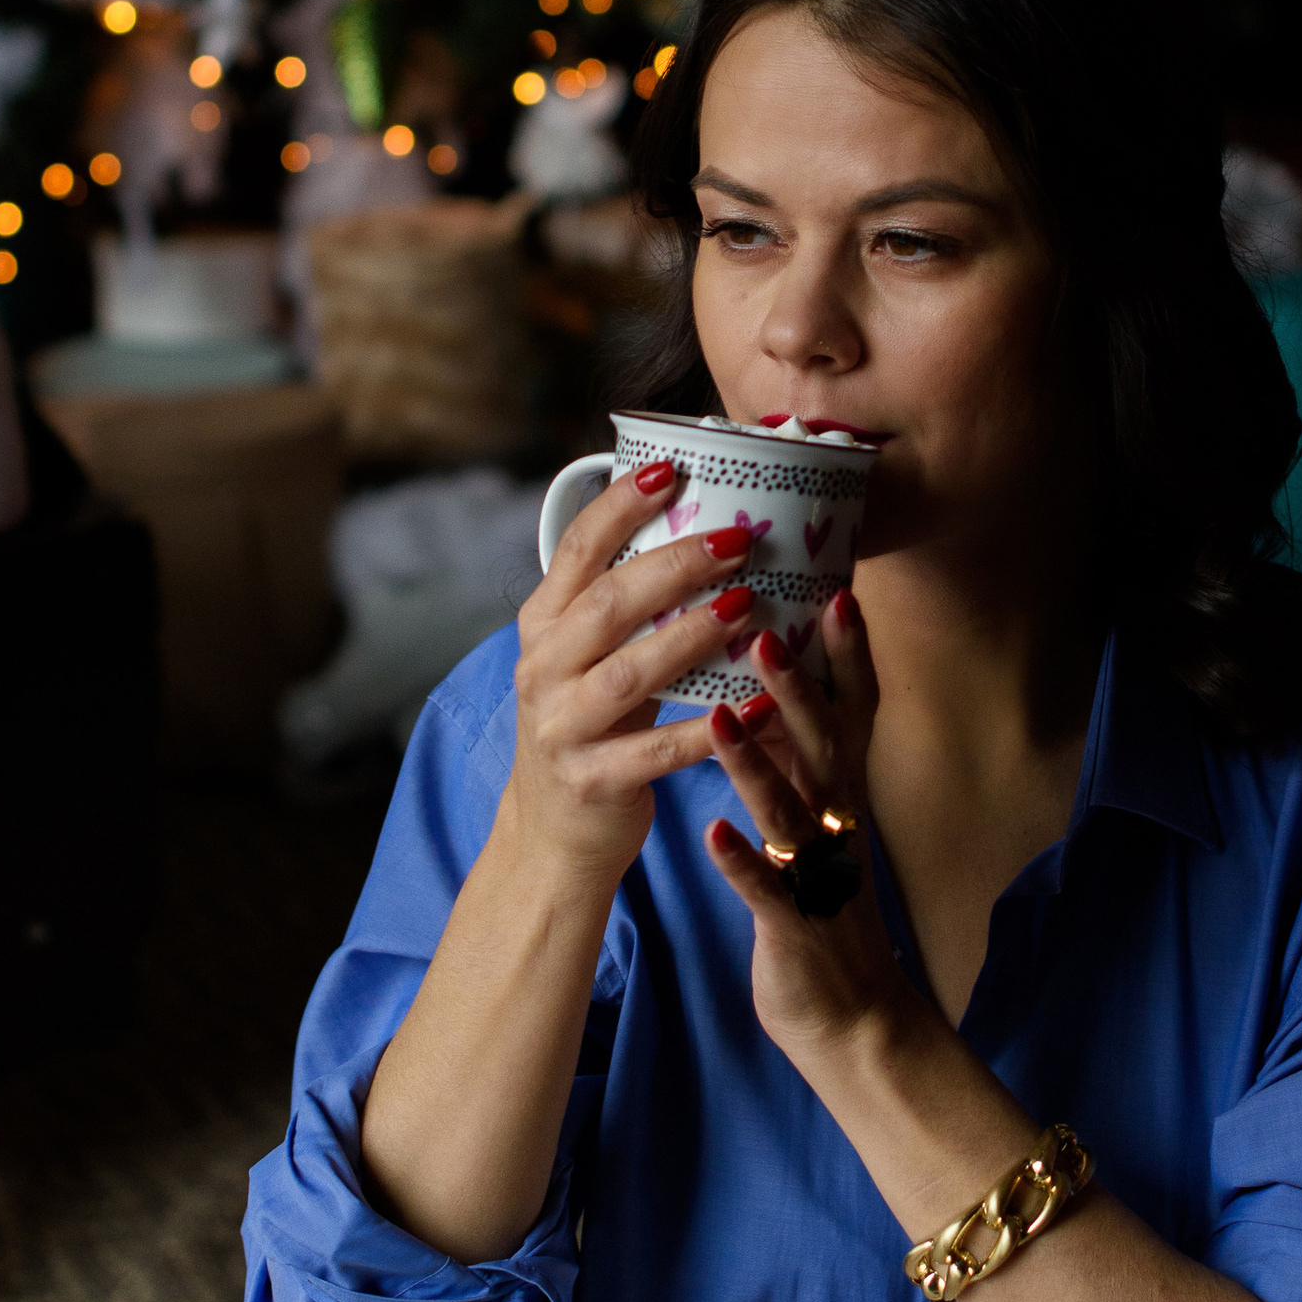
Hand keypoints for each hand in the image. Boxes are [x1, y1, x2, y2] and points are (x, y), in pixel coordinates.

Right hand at [503, 459, 750, 891]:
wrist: (553, 832)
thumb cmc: (590, 726)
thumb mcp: (584, 657)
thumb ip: (623, 603)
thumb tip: (699, 524)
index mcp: (543, 627)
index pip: (574, 551)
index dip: (619, 507)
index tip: (672, 469)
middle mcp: (542, 670)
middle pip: (607, 603)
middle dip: (673, 565)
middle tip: (738, 540)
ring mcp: (561, 727)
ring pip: (629, 673)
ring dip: (692, 637)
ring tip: (751, 605)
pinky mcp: (591, 780)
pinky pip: (654, 750)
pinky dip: (707, 730)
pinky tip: (760, 707)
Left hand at [704, 591, 916, 1067]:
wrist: (852, 1016)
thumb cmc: (823, 906)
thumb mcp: (824, 824)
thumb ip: (810, 762)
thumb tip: (783, 689)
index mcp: (842, 797)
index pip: (851, 717)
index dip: (848, 659)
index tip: (836, 593)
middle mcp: (838, 826)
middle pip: (824, 748)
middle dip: (798, 691)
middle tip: (767, 631)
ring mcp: (819, 874)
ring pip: (791, 810)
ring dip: (759, 764)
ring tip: (723, 717)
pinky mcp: (794, 924)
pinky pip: (767, 888)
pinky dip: (744, 860)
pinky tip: (713, 835)